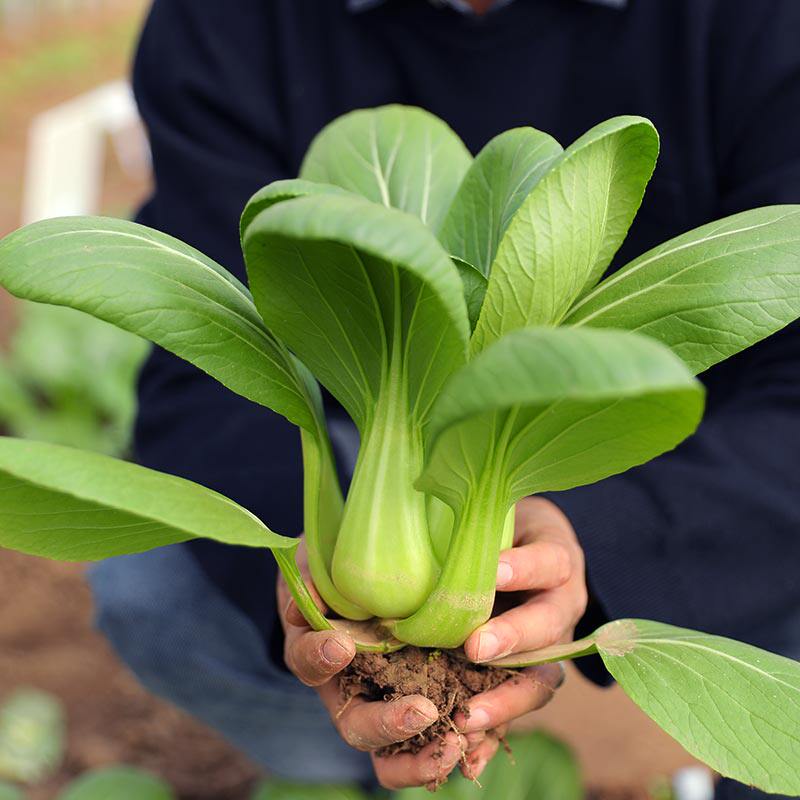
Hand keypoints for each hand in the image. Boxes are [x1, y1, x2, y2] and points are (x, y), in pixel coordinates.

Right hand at [277, 541, 475, 789]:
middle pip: (356, 725)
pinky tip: (475, 744)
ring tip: (454, 747)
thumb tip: (308, 598)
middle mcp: (348, 689)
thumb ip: (315, 573)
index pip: (309, 662)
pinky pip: (430, 744)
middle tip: (420, 712)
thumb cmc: (341, 565)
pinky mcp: (421, 705)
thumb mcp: (323, 560)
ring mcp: (383, 704)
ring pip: (391, 754)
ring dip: (420, 757)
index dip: (320, 657)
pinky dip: (448, 749)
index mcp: (318, 651)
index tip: (342, 645)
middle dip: (386, 724)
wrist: (372, 579)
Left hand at [455, 497, 586, 764]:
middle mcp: (561, 607)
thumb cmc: (507, 526)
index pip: (549, 562)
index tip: (491, 570)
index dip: (523, 568)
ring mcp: (550, 647)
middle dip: (513, 639)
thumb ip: (480, 526)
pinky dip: (495, 733)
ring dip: (505, 701)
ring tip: (468, 717)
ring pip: (540, 680)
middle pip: (549, 628)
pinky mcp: (529, 677)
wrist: (530, 548)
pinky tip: (470, 758)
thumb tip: (426, 518)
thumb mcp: (503, 514)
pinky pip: (516, 707)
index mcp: (557, 562)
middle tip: (476, 648)